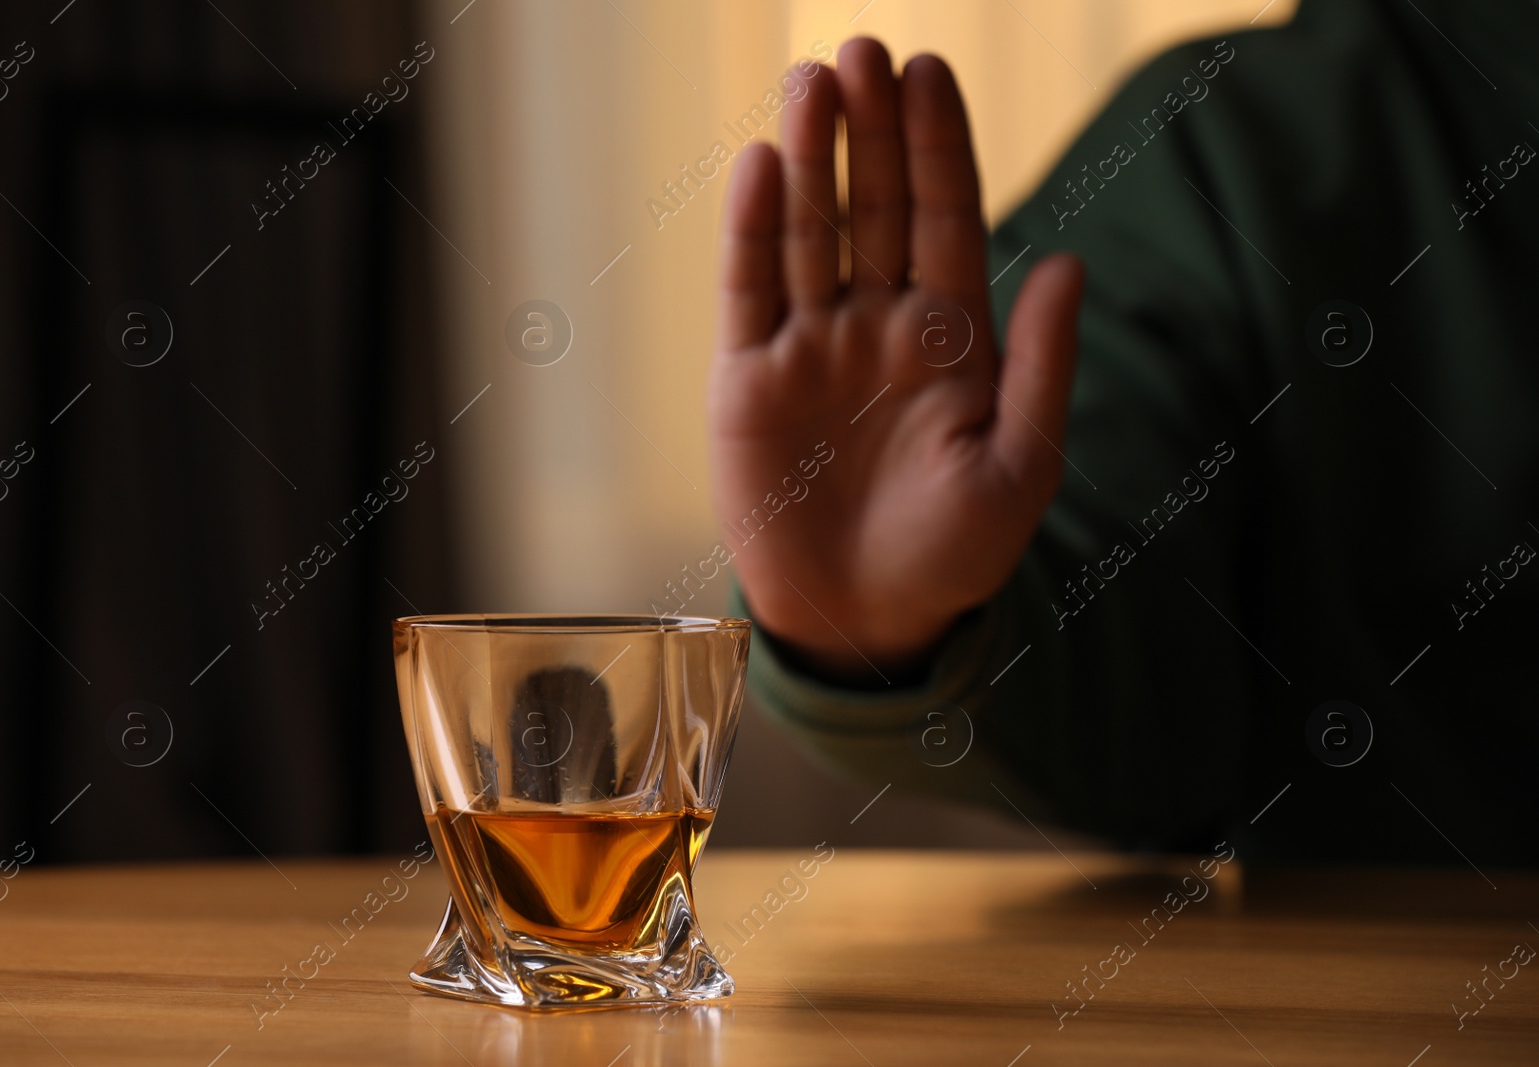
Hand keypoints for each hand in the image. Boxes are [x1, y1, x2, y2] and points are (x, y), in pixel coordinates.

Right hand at [708, 38, 1084, 682]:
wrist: (865, 625)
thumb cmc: (953, 556)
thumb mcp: (1019, 467)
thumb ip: (1039, 365)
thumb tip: (1065, 261)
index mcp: (948, 337)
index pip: (942, 220)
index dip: (935, 148)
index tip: (928, 71)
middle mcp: (877, 326)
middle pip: (872, 207)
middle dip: (868, 131)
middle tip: (861, 51)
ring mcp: (810, 348)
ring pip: (808, 234)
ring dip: (809, 159)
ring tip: (810, 82)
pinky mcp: (748, 381)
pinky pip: (749, 293)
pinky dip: (754, 233)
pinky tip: (764, 169)